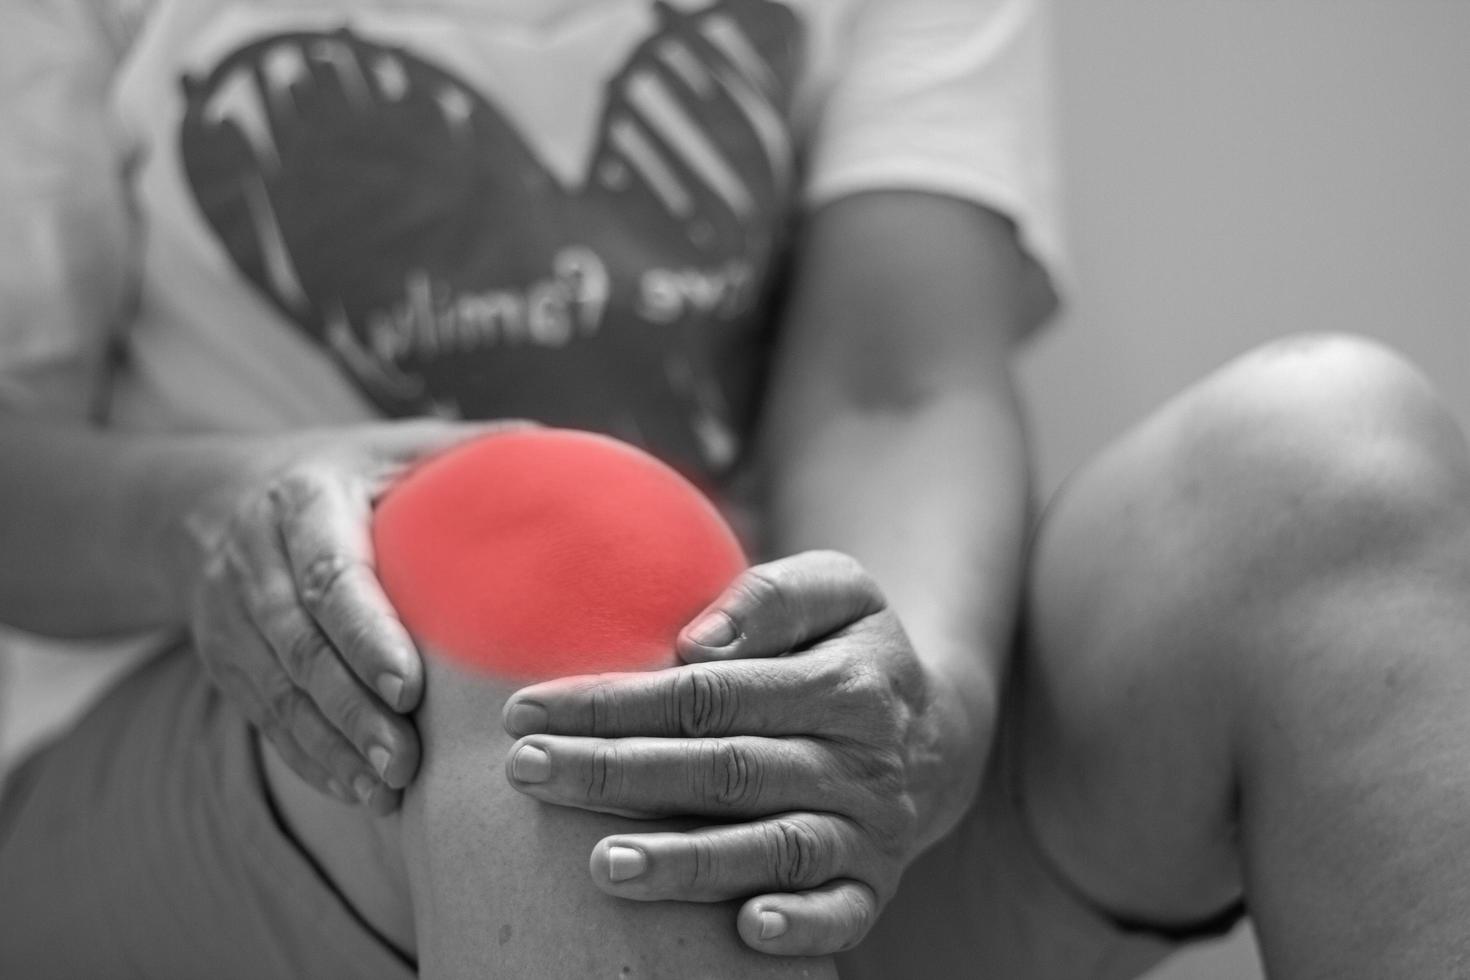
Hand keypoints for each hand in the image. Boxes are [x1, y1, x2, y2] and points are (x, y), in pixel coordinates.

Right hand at [184, 419, 513, 812]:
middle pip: (297, 646)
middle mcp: (254, 556)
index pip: (329, 574)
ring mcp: (229, 615)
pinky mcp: (224, 660)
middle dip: (350, 709)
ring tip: (389, 790)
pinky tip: (359, 792)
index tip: (408, 688)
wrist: (207, 500)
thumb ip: (475, 453)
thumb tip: (576, 462)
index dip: (364, 634)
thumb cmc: (344, 473)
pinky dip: (310, 758)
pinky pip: (264, 717)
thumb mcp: (396, 445)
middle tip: (405, 760)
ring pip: (276, 691)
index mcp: (304, 499)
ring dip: (331, 746)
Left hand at [502, 550, 980, 954]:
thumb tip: (694, 644)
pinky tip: (746, 929)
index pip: (709, 693)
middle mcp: (857, 759)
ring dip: (688, 860)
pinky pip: (844, 914)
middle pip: (725, 769)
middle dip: (617, 773)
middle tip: (526, 771)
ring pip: (772, 846)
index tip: (526, 708)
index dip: (616, 701)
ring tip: (602, 865)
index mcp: (842, 681)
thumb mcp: (836, 589)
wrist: (934, 732)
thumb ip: (772, 598)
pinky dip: (802, 926)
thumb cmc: (850, 650)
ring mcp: (867, 827)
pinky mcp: (874, 883)